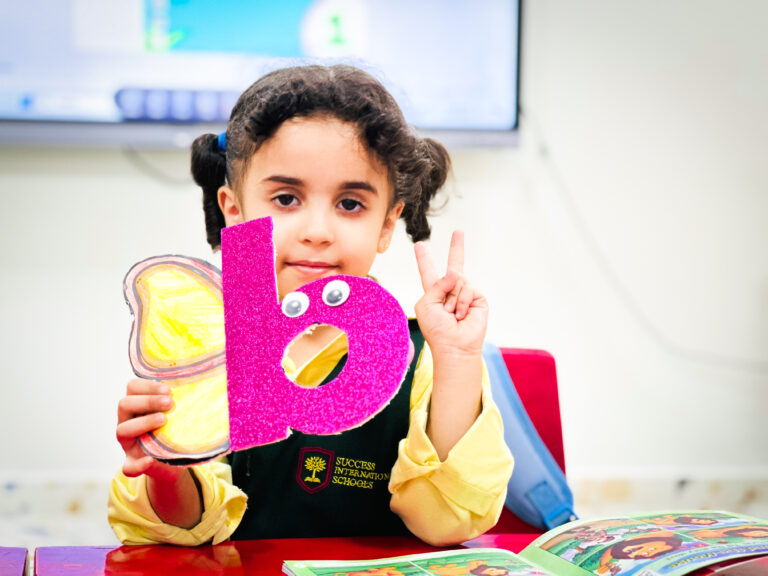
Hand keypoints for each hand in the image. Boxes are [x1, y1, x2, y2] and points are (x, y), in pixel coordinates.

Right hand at [116, 378, 180, 480]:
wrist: (174, 460)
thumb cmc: (175, 430)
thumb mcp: (176, 414)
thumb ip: (180, 400)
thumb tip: (203, 386)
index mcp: (137, 405)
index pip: (132, 387)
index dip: (147, 386)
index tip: (168, 390)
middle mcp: (127, 421)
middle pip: (124, 404)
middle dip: (148, 401)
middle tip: (170, 403)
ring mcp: (128, 444)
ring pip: (122, 430)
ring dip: (143, 423)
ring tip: (164, 421)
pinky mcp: (132, 464)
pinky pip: (128, 467)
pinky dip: (138, 464)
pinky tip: (150, 459)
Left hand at [414, 230, 487, 358]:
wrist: (454, 345)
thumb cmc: (436, 329)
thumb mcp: (426, 304)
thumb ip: (436, 284)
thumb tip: (456, 273)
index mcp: (433, 293)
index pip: (428, 272)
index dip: (424, 259)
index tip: (419, 246)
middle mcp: (450, 291)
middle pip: (454, 265)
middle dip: (457, 247)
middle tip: (458, 231)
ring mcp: (465, 294)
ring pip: (457, 280)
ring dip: (451, 300)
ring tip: (451, 315)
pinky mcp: (478, 298)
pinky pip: (467, 288)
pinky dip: (461, 302)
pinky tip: (461, 315)